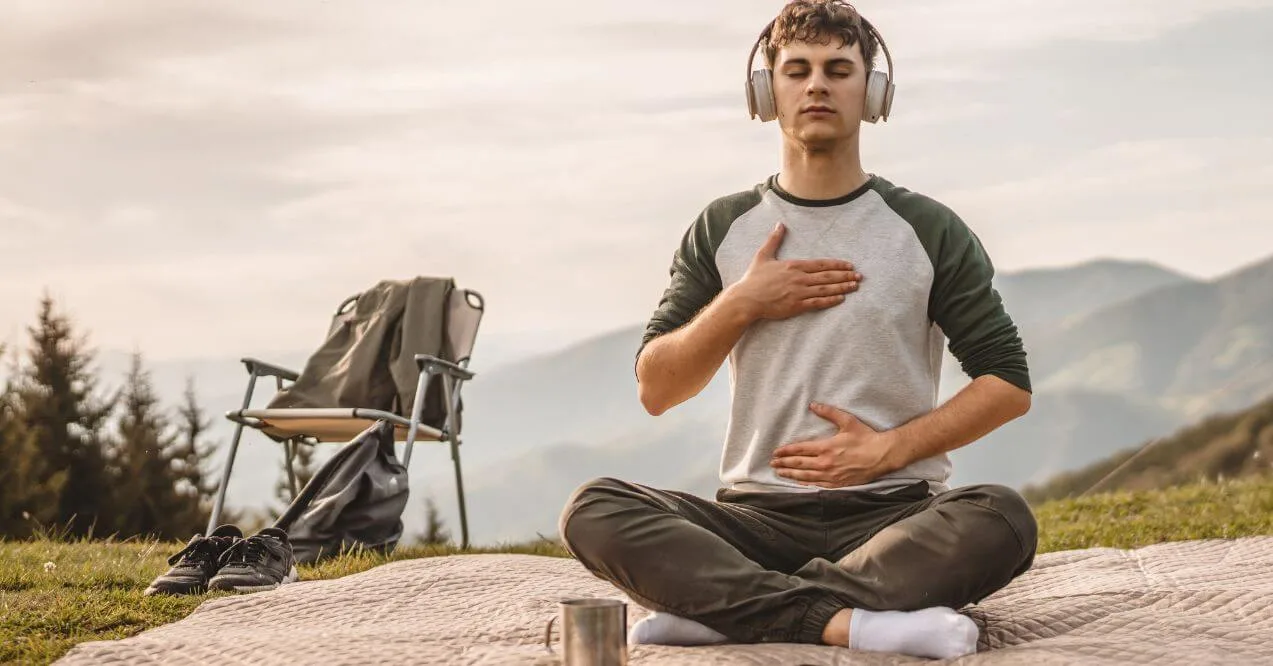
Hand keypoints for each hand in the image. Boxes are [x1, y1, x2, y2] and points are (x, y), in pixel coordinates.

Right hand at [729, 222, 860, 321]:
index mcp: (794, 265)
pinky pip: (817, 303)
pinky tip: (841, 299)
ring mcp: (799, 292)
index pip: (821, 264)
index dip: (837, 264)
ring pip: (826, 289)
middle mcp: (799, 278)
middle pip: (827, 276)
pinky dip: (830, 300)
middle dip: (845, 276)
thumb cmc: (753, 279)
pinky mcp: (796, 306)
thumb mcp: (763, 255)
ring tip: (855, 286)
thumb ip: (774, 240)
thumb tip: (780, 224)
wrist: (746, 299)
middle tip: (860, 276)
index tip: (849, 265)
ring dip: (842, 287)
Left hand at [770, 402, 898, 487]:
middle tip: (772, 463)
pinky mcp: (838, 484)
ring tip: (780, 473)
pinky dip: (805, 483)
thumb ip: (829, 413)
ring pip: (805, 476)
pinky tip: (798, 482)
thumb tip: (813, 405)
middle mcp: (826, 463)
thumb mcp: (847, 421)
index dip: (786, 451)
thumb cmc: (866, 438)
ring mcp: (831, 475)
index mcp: (826, 447)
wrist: (883, 456)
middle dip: (784, 463)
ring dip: (790, 474)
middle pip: (799, 464)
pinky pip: (817, 485)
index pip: (800, 450)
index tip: (776, 452)